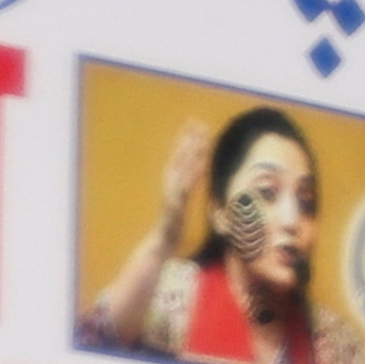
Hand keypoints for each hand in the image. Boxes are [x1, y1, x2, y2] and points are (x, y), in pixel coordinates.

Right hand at [162, 118, 218, 253]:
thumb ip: (185, 188)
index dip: (186, 139)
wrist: (162, 243)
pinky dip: (193, 174)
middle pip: (180, 157)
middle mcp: (171, 184)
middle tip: (197, 121)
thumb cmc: (171, 224)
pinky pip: (186, 186)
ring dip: (191, 152)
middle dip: (189, 138)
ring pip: (183, 168)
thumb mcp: (180, 202)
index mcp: (172, 182)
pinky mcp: (176, 204)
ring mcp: (173, 193)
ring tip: (200, 136)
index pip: (180, 156)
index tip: (195, 123)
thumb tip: (192, 175)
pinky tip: (202, 163)